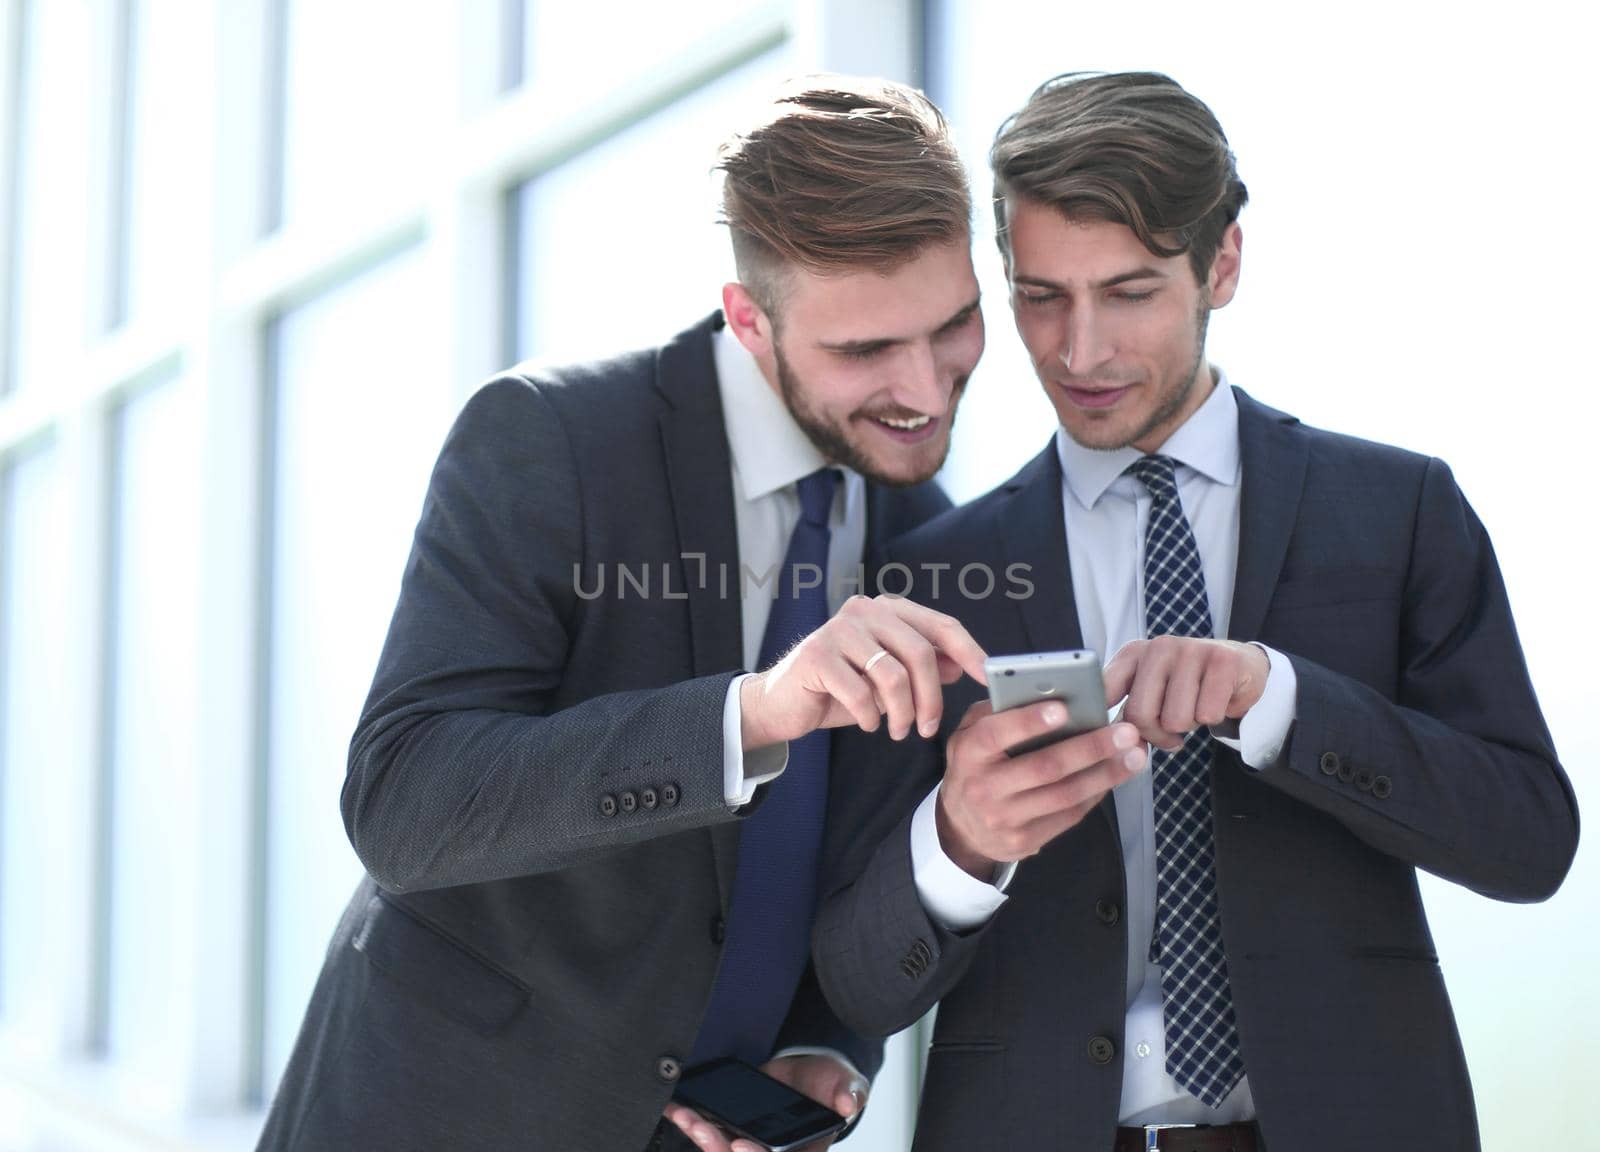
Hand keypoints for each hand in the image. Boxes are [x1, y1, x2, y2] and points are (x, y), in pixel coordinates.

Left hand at [661, 1053, 866, 1151]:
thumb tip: (848, 1103)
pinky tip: (678, 1109)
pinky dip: (692, 1120)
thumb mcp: (847, 1084)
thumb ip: (850, 1093)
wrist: (811, 1071)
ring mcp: (751, 1140)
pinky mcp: (734, 1126)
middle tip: (705, 1130)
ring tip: (689, 1119)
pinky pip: (711, 1129)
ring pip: (722, 1150)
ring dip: (703, 1138)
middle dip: (720, 1149)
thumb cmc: (833, 1085)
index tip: (742, 1145)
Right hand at [740, 595, 987, 749]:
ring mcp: (837, 629)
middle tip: (927, 728)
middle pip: (919, 652)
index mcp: (888, 610)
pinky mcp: (816, 655)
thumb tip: (965, 666)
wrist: (782, 703)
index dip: (970, 651)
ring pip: (892, 674)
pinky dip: (869, 716)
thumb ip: (925, 667)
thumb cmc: (841, 689)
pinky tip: (867, 724)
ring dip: (901, 713)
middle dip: (930, 698)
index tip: (990, 678)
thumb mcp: (889, 680)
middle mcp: (864, 611)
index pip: (941, 625)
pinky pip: (860, 692)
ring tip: (897, 731)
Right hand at [936, 700, 1145, 877]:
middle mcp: (983, 787)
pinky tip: (1115, 776)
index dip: (1029, 721)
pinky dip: (1096, 794)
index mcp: (969, 752)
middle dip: (1090, 748)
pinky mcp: (1024, 841)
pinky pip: (1069, 815)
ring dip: (1106, 774)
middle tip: (1125, 732)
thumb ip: (996, 712)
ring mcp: (1005, 818)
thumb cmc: (975, 767)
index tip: (1064, 708)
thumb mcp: (970, 734)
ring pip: (1065, 794)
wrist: (962, 829)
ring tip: (1135, 755)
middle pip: (1044, 767)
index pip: (996, 734)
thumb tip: (1041, 691)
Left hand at [1102, 637, 1268, 750]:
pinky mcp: (1223, 660)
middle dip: (1158, 735)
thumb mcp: (1151, 696)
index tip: (1115, 737)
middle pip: (1140, 715)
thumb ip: (1129, 719)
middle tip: (1172, 731)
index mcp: (1133, 653)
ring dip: (1190, 726)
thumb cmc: (1187, 687)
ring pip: (1176, 720)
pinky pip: (1207, 714)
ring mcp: (1191, 649)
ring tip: (1196, 707)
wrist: (1240, 666)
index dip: (1110, 722)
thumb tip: (1120, 750)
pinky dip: (1214, 718)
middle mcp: (1158, 647)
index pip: (1106, 693)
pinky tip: (1217, 701)